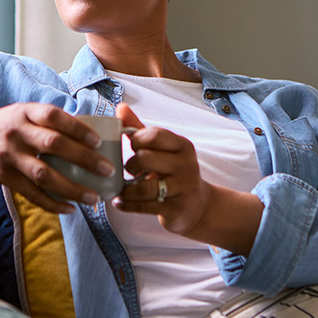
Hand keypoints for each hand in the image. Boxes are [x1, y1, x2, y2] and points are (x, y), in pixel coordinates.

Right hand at [0, 98, 112, 213]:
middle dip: (84, 159)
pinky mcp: (2, 176)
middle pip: (54, 145)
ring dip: (71, 188)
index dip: (78, 128)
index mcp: (26, 112)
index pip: (55, 117)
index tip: (98, 141)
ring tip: (93, 197)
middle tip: (106, 170)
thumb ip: (47, 122)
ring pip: (45, 174)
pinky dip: (52, 203)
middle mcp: (17, 132)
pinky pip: (31, 194)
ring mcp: (9, 155)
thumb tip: (87, 133)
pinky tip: (69, 209)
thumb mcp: (21, 114)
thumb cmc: (0, 125)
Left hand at [112, 103, 211, 234]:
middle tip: (129, 170)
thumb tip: (120, 107)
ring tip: (122, 190)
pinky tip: (120, 202)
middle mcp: (186, 165)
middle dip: (130, 165)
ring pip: (144, 187)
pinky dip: (126, 204)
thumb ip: (140, 129)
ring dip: (126, 189)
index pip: (154, 135)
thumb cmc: (173, 172)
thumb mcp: (162, 149)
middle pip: (145, 159)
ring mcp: (183, 189)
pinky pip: (144, 206)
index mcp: (183, 146)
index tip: (132, 148)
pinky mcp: (176, 210)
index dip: (136, 140)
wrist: (197, 206)